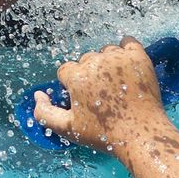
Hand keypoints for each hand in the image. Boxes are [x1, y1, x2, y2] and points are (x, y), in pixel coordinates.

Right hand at [33, 36, 171, 153]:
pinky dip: (126, 51)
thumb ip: (45, 113)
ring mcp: (118, 58)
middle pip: (86, 60)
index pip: (67, 70)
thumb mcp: (68, 129)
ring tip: (116, 85)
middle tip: (102, 95)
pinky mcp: (138, 57)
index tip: (84, 98)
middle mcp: (96, 62)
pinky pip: (128, 42)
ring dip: (107, 63)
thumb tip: (37, 95)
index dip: (73, 85)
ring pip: (105, 52)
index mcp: (77, 76)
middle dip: (90, 74)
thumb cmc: (103, 134)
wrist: (140, 135)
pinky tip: (126, 66)